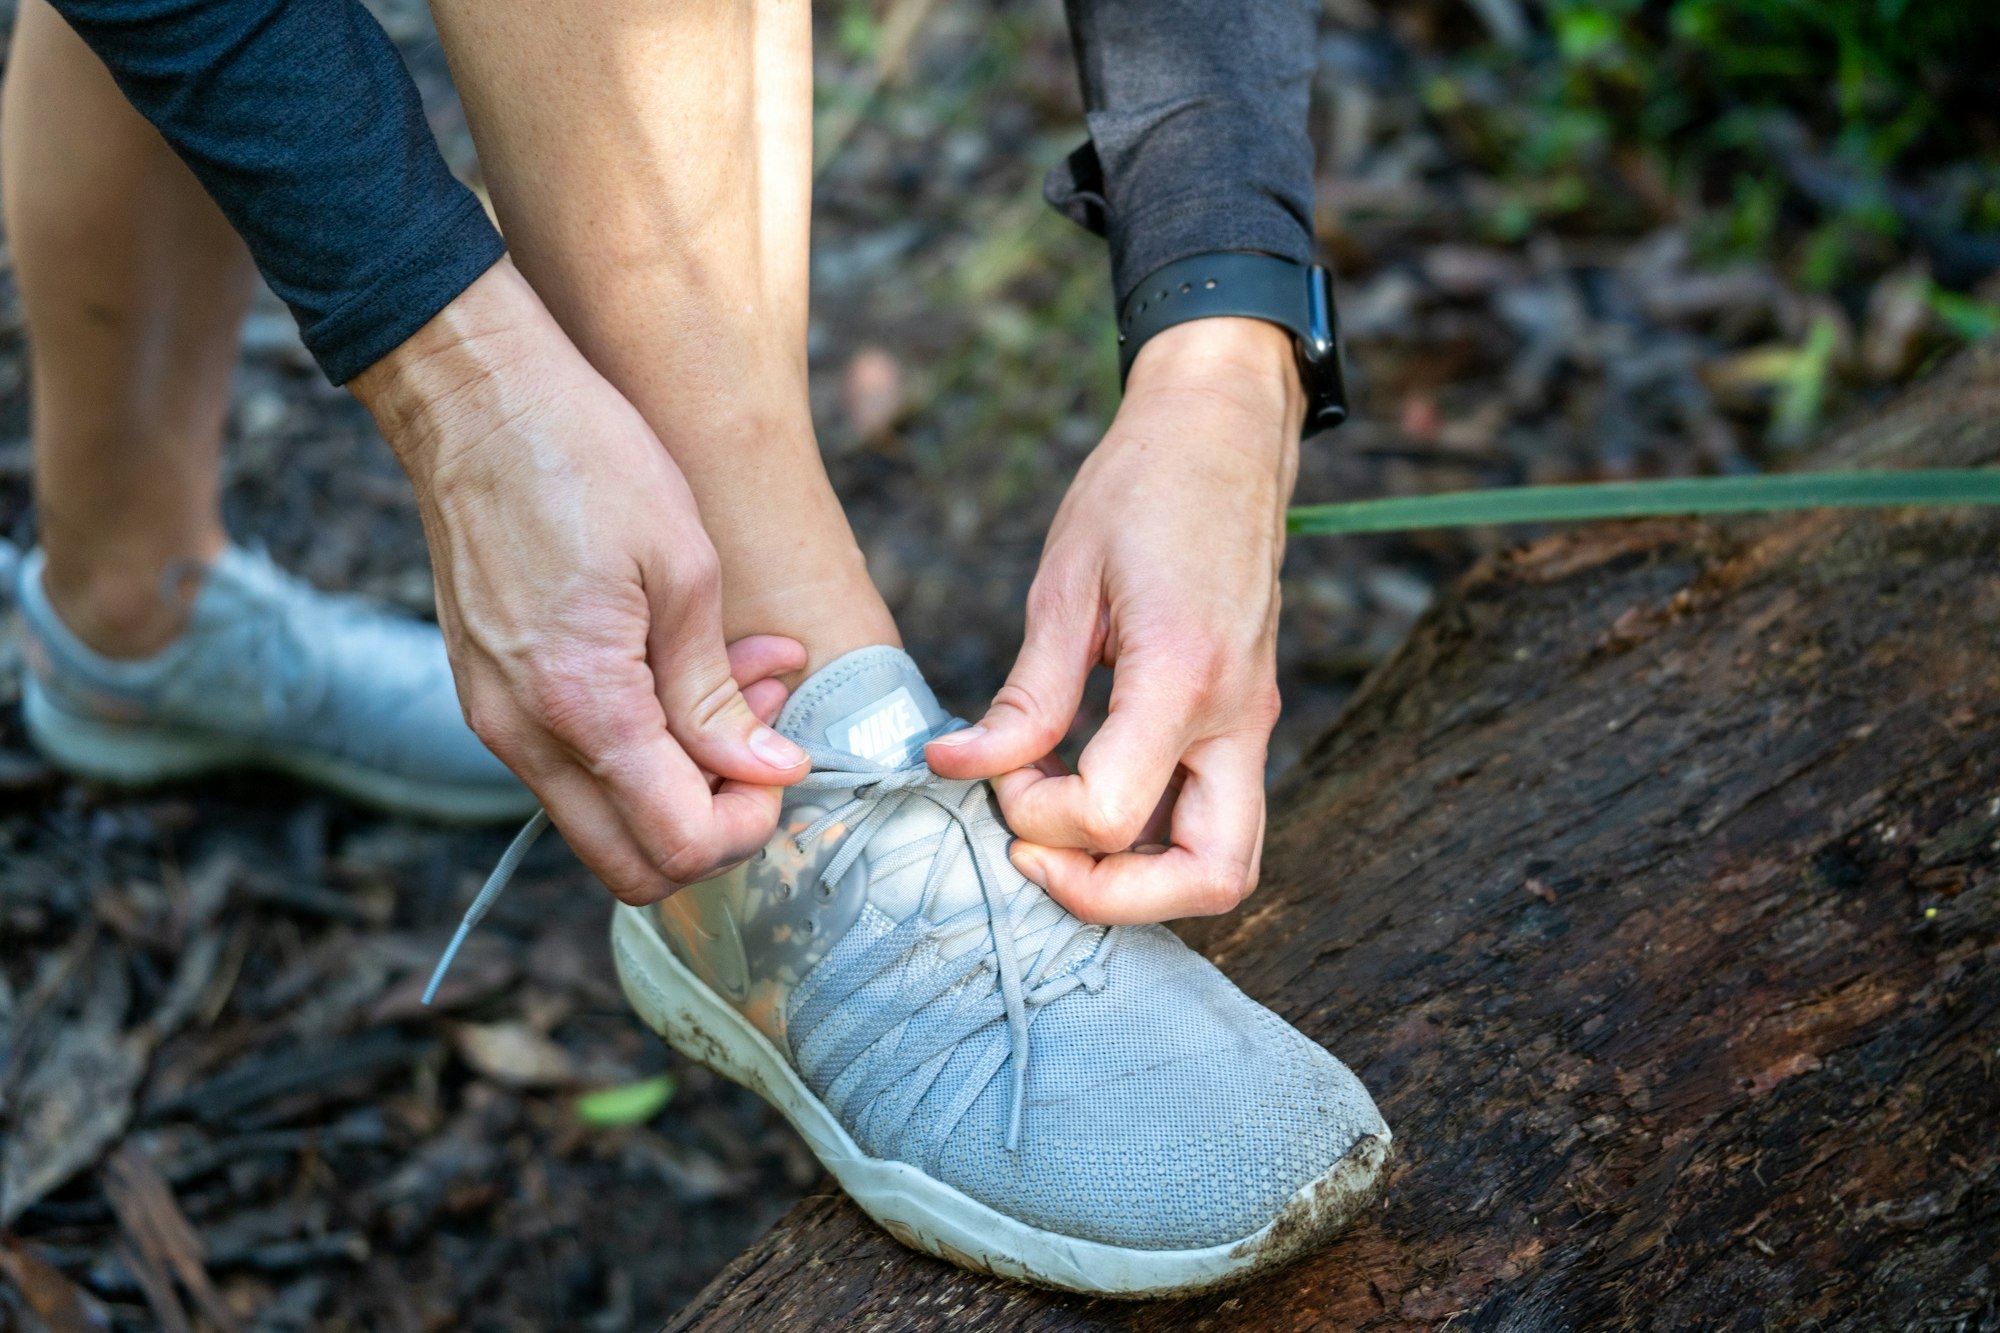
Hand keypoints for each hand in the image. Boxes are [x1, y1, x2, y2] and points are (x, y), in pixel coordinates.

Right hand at [352, 260, 810, 903]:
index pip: (678, 847)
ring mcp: (497, 722)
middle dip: (714, 822)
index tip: (782, 760)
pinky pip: (573, 765)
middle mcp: (525, 736)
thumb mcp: (683, 570)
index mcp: (582, 707)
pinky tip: (681, 665)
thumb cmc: (588, 461)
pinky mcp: (491, 697)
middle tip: (760, 738)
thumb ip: (718, 695)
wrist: (476, 401)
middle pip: (633, 867)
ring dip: (681, 777)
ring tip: (738, 678)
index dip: (748, 823)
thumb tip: (770, 772)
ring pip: (604, 819)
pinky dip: (638, 743)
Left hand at [926, 317, 1302, 923]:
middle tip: (1034, 857)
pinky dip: (1155, 835)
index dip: (1036, 817)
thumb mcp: (1065, 585)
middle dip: (1114, 897)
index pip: (1113, 814)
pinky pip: (1216, 813)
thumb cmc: (1141, 488)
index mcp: (1182, 676)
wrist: (1225, 429)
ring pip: (1230, 861)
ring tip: (1059, 838)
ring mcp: (1251, 720)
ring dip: (1146, 882)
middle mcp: (1234, 715)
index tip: (990, 772)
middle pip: (1212, 878)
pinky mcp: (1245, 714)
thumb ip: (1024, 694)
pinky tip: (1084, 792)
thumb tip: (955, 765)